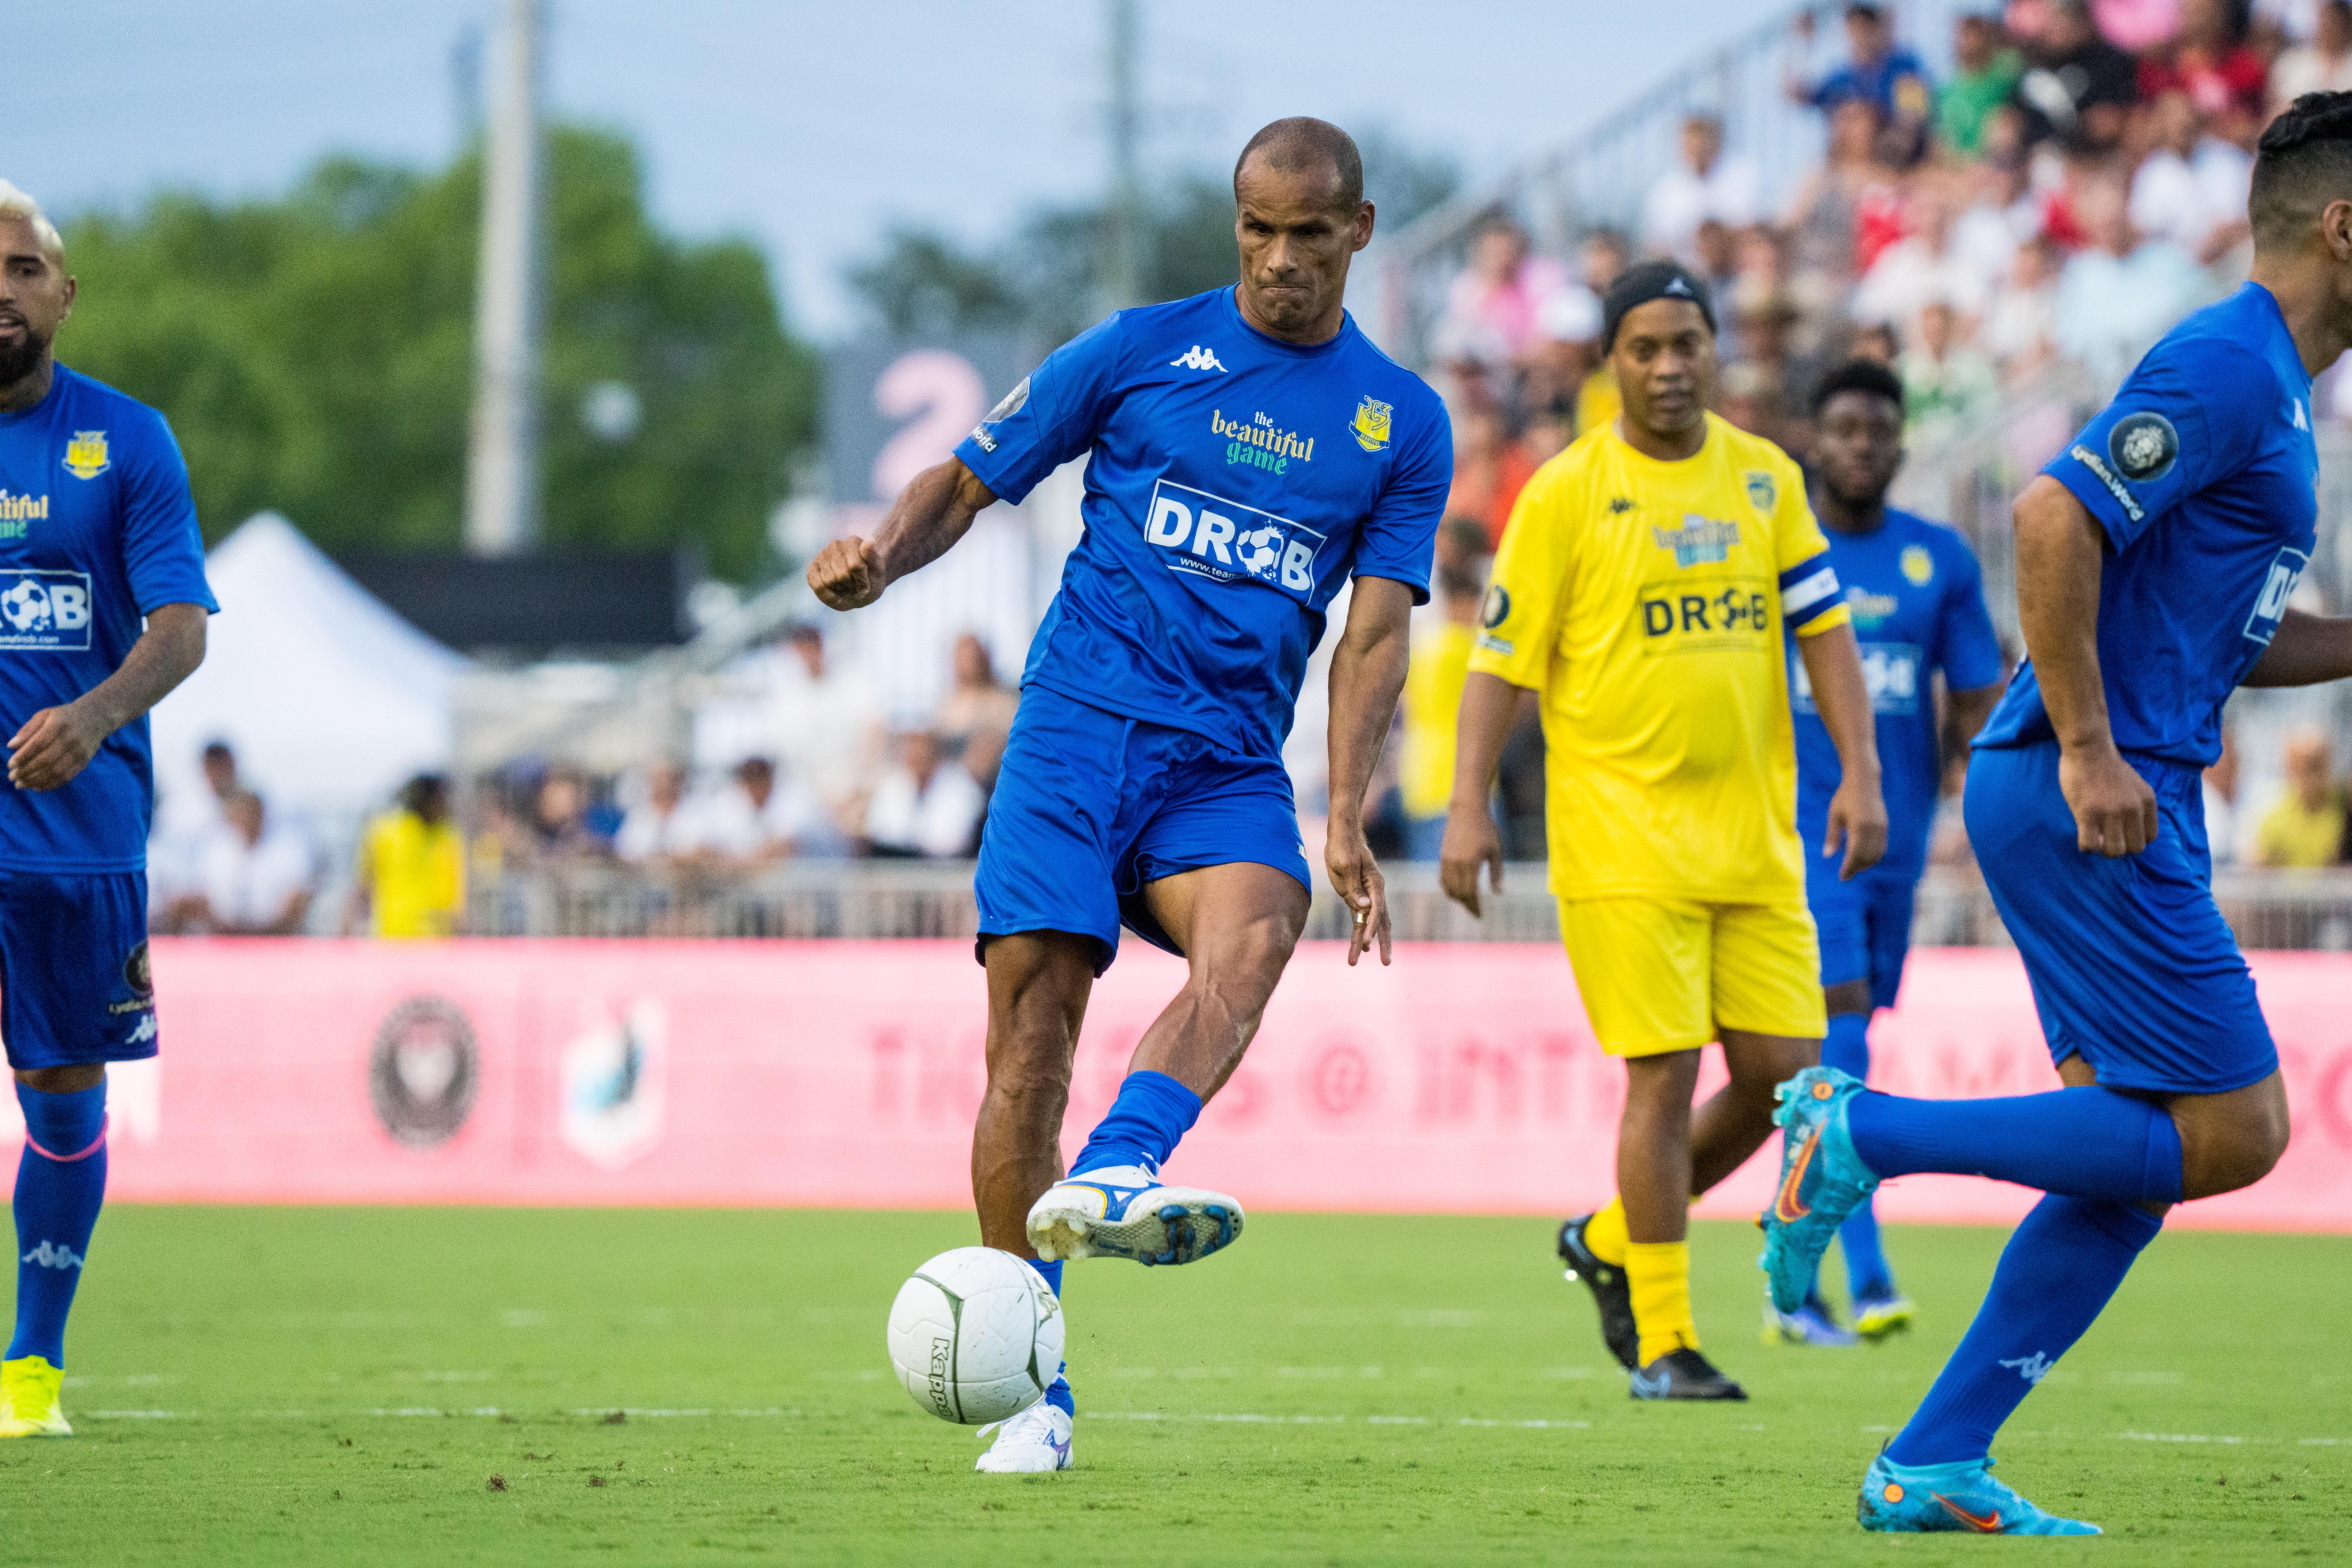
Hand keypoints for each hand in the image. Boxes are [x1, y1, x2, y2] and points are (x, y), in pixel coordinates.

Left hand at [8, 702, 107, 790]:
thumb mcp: (45, 715)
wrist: (97, 718)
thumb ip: (28, 729)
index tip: (10, 765)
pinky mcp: (84, 762)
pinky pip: (67, 777)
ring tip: (22, 784)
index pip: (38, 744)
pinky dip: (51, 784)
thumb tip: (11, 746)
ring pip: (56, 771)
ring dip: (36, 780)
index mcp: (58, 725)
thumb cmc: (65, 716)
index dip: (23, 756)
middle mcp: (71, 740)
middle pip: (46, 760)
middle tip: (13, 778)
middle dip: (27, 771)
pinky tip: (37, 787)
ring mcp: (80, 753)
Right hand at [807, 535, 884, 609]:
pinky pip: (817, 586)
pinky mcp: (812, 568)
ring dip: (841, 591)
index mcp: (853, 542)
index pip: (855, 567)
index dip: (862, 583)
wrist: (861, 588)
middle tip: (856, 587)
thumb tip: (870, 540)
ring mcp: (822, 556)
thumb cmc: (871, 579)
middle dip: (851, 587)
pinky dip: (828, 596)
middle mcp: (835, 545)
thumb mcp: (878, 570)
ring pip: (829, 581)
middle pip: (842, 575)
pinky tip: (836, 596)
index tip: (866, 587)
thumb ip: (872, 556)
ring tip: (847, 588)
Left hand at [1324, 817, 1391, 967]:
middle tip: (1385, 963)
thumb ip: (1354, 888)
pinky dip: (1361, 933)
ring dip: (1368, 942)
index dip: (1372, 928)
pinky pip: (1360, 919)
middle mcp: (1375, 892)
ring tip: (1362, 961)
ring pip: (1370, 923)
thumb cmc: (1343, 847)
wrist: (1342, 835)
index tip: (1368, 944)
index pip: (1377, 910)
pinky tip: (1361, 947)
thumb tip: (1364, 908)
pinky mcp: (1356, 897)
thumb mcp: (1345, 865)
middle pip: (1381, 921)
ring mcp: (1367, 896)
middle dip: (1382, 942)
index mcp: (1375, 884)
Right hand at [1438, 804, 1505, 917]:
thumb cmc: (1486, 828)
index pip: (1470, 893)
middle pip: (1458, 893)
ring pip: (1448, 887)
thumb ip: (1496, 873)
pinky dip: (1449, 888)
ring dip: (1457, 898)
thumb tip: (1498, 893)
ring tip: (1467, 903)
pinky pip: (1443, 878)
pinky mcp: (1443, 856)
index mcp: (1471, 863)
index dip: (1474, 906)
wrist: (1467, 809)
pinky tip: (1457, 891)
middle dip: (1466, 905)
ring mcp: (1447, 860)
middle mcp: (1456, 864)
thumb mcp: (1495, 851)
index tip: (1480, 915)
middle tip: (1475, 912)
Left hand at [1822, 774, 1887, 879]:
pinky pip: (1881, 847)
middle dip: (1856, 868)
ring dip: (1866, 864)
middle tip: (1846, 876)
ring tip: (1854, 869)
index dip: (1849, 868)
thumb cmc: (1844, 797)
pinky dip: (1874, 856)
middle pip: (1866, 857)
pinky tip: (1864, 859)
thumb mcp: (1834, 816)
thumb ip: (1832, 837)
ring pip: (1876, 854)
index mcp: (1859, 826)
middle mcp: (1873, 829)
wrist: (1864, 781)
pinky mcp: (1885, 826)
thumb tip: (1827, 856)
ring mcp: (1881, 828)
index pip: (1855, 855)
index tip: (1842, 877)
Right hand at [2059, 741, 2156, 856]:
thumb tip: (2130, 827)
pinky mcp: (2088, 814)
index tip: (2121, 834)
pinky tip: (2082, 836)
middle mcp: (2133, 809)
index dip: (2134, 839)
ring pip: (2113, 850)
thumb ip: (2137, 804)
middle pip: (2134, 848)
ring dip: (2103, 849)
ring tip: (2095, 839)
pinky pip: (2089, 845)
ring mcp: (2111, 812)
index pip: (2150, 837)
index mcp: (2147, 801)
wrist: (2089, 749)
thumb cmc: (2108, 766)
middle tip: (2106, 839)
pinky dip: (2086, 847)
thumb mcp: (2135, 784)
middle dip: (2120, 848)